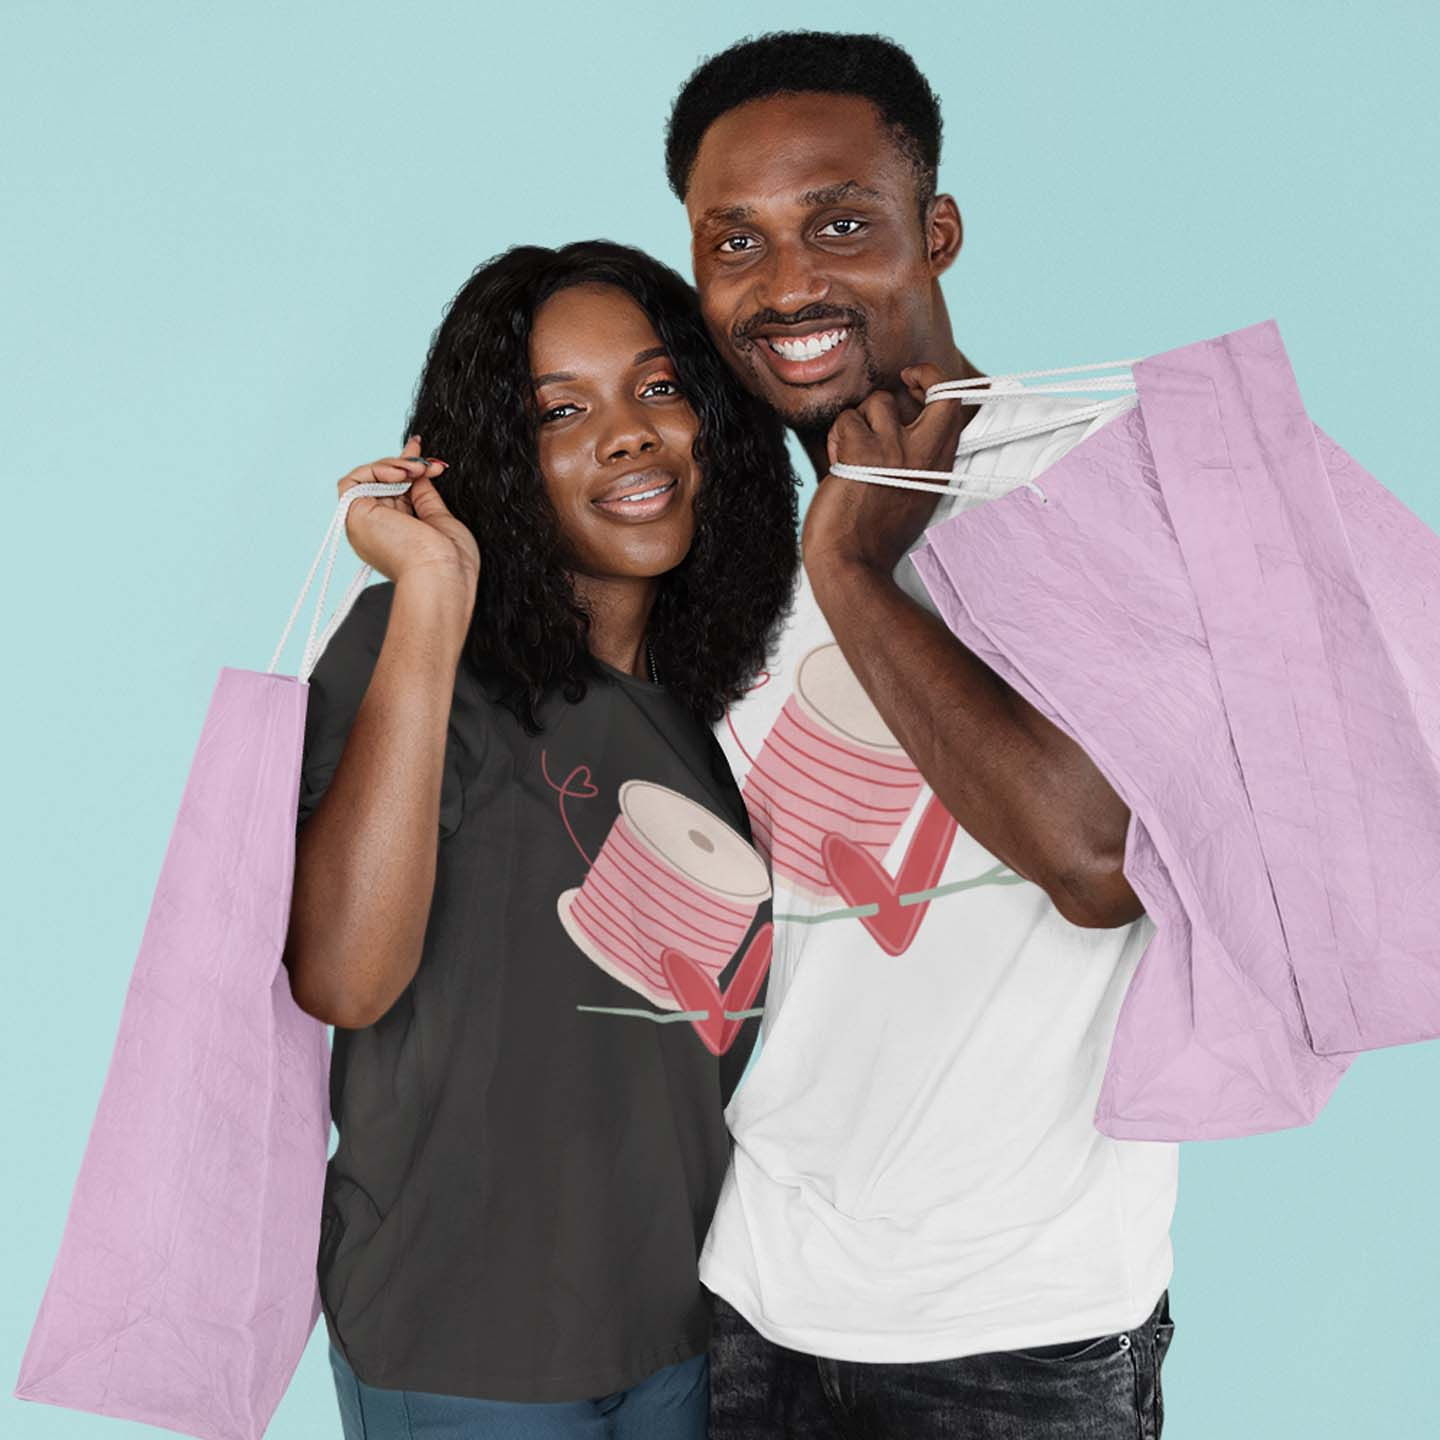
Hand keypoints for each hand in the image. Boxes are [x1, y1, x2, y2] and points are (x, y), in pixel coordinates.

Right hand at [339, 436, 479, 616]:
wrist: (440, 577)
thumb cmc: (448, 561)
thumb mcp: (439, 519)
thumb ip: (424, 495)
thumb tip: (418, 472)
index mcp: (397, 535)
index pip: (395, 492)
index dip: (405, 467)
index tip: (422, 451)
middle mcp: (377, 530)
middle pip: (382, 482)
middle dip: (406, 464)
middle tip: (429, 466)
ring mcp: (363, 523)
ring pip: (368, 477)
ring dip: (395, 466)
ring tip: (418, 471)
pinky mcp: (353, 516)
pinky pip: (353, 481)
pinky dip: (376, 469)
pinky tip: (401, 473)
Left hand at [802, 364, 968, 580]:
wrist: (852, 565)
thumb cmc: (874, 536)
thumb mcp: (913, 494)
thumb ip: (917, 460)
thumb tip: (907, 423)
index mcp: (941, 467)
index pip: (956, 405)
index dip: (938, 382)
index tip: (916, 382)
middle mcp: (926, 455)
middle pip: (937, 389)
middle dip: (918, 376)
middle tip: (901, 381)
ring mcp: (896, 450)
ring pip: (878, 402)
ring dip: (859, 422)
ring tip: (852, 454)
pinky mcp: (863, 451)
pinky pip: (846, 420)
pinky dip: (837, 439)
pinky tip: (838, 466)